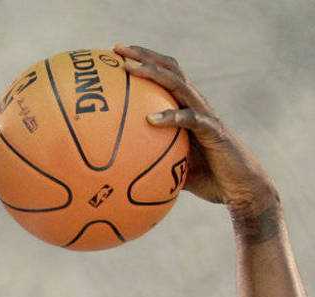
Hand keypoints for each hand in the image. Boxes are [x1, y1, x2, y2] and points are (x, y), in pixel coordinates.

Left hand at [114, 44, 278, 219]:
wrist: (239, 189)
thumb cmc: (205, 177)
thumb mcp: (170, 167)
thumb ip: (148, 160)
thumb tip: (115, 170)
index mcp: (186, 107)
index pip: (164, 75)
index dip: (144, 60)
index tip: (117, 53)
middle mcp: (196, 105)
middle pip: (170, 70)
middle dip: (144, 56)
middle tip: (119, 48)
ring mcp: (206, 115)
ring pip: (179, 85)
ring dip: (154, 74)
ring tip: (131, 69)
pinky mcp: (215, 132)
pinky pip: (191, 120)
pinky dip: (172, 117)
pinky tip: (151, 119)